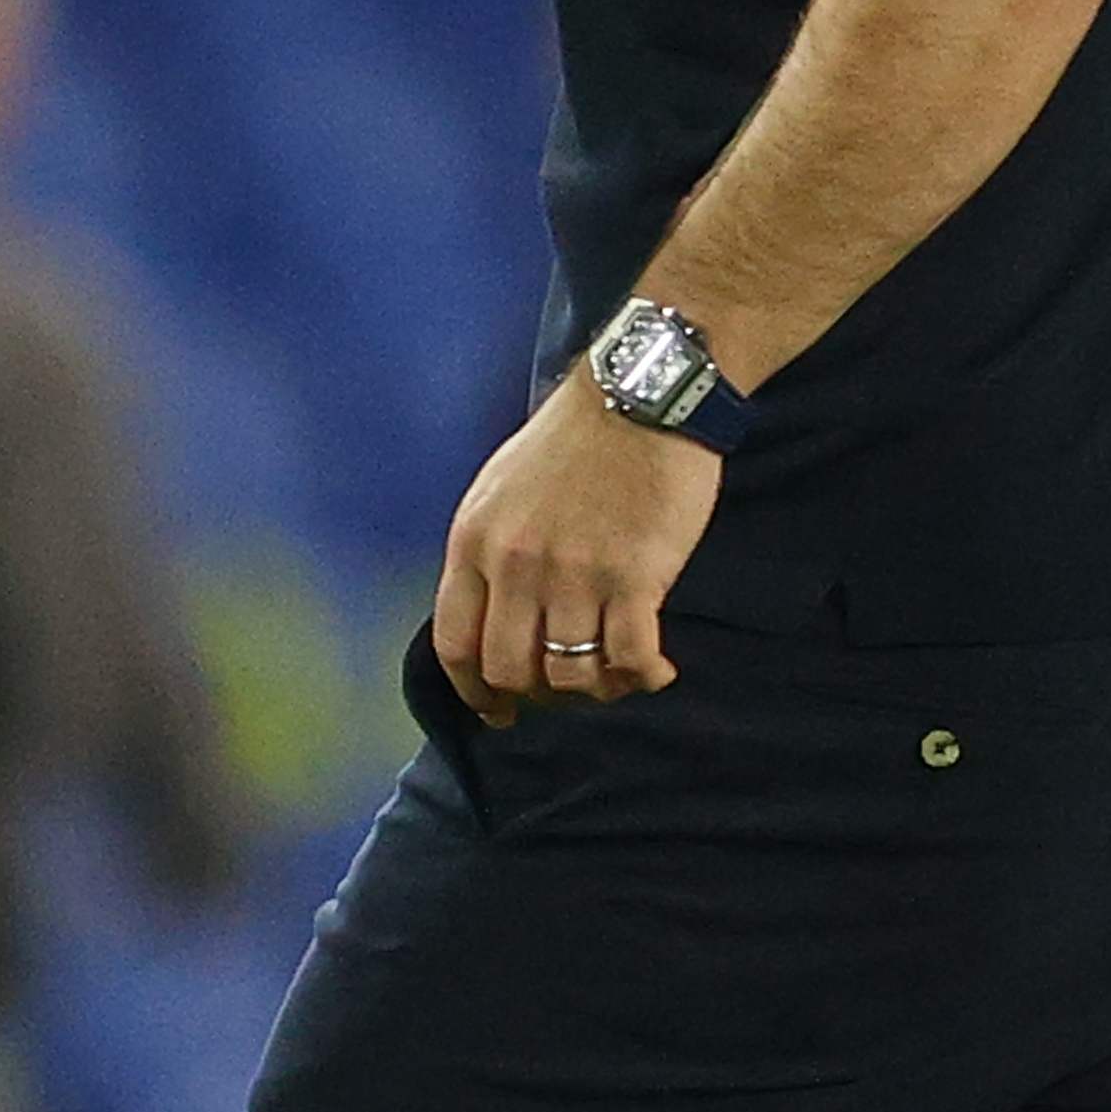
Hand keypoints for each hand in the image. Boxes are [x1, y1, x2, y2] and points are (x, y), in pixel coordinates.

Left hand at [431, 375, 719, 726]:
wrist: (639, 399)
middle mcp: (515, 564)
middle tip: (567, 687)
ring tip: (616, 672)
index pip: (454, 644)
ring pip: (570, 677)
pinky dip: (644, 677)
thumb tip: (488, 617)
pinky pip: (630, 660)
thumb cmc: (572, 443)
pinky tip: (656, 669)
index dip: (474, 691)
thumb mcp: (499, 490)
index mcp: (474, 541)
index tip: (497, 712)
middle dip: (537, 694)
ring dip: (596, 689)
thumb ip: (488, 552)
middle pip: (509, 671)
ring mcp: (573, 574)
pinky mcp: (634, 578)